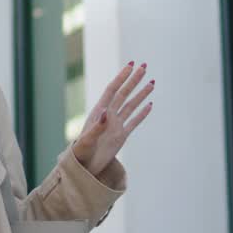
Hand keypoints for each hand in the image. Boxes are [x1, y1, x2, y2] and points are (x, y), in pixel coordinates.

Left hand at [72, 61, 154, 177]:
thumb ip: (97, 127)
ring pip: (131, 106)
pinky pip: (134, 122)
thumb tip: (106, 112)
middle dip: (134, 80)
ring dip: (141, 94)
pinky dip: (142, 114)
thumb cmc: (81, 153)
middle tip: (144, 66)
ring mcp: (116, 125)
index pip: (112, 90)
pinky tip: (149, 105)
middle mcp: (109, 115)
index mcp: (99, 112)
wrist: (84, 167)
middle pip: (124, 93)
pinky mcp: (121, 136)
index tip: (131, 66)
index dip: (121, 77)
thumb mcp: (87, 140)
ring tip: (152, 83)